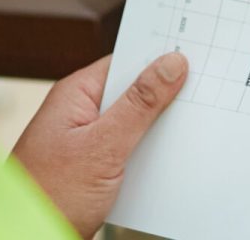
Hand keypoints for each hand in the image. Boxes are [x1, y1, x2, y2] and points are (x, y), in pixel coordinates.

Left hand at [11, 51, 188, 237]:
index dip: (158, 57)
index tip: (194, 55)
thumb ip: (139, 104)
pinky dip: (148, 154)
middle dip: (164, 95)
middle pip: (133, 92)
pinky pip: (129, 150)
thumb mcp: (102, 146)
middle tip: (202, 94)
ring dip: (157, 129)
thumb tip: (170, 64)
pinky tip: (166, 161)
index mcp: (76, 95)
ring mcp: (87, 141)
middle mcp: (80, 113)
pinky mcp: (93, 168)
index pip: (125, 60)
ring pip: (134, 123)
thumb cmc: (48, 195)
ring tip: (187, 131)